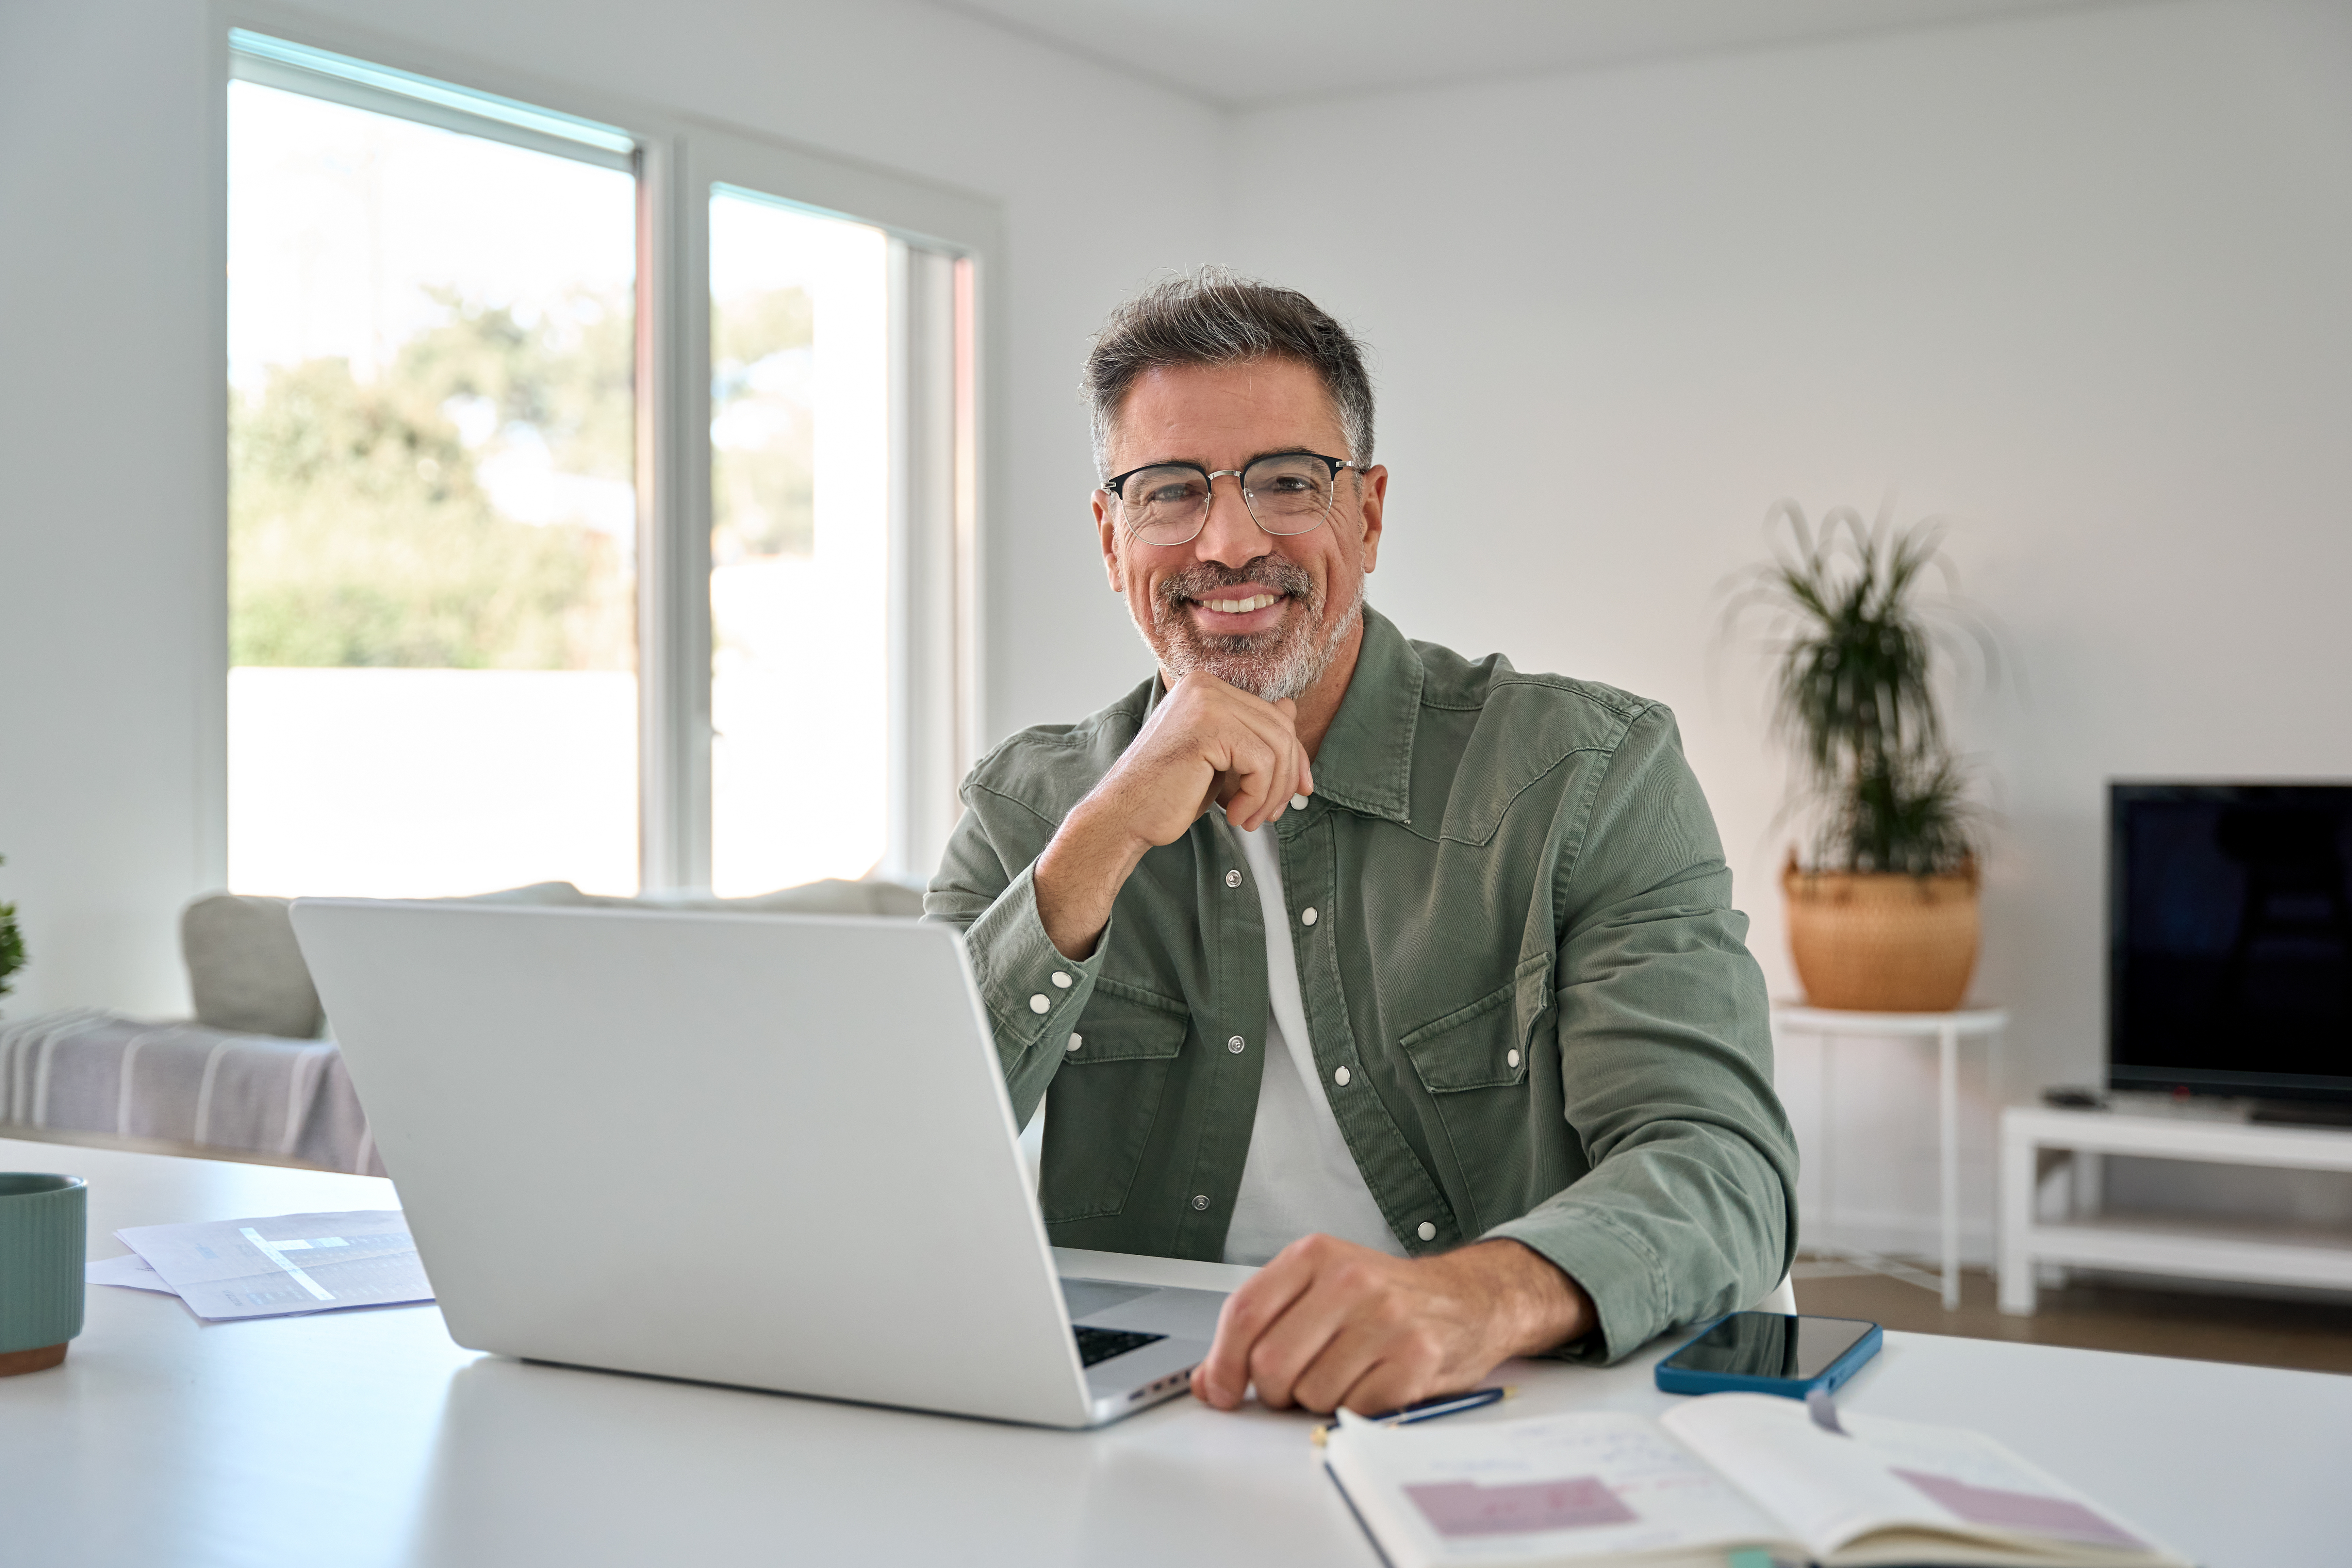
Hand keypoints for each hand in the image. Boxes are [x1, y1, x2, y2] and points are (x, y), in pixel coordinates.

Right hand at [1035, 673, 1313, 957]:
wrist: (1123, 816)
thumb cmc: (1168, 792)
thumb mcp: (1219, 759)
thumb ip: (1249, 733)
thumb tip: (1290, 711)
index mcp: (1205, 687)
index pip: (1273, 716)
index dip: (1293, 757)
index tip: (1297, 790)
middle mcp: (1205, 686)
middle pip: (1280, 729)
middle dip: (1286, 777)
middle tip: (1271, 813)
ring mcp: (1205, 702)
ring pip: (1277, 747)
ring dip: (1271, 793)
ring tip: (1249, 818)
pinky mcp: (1207, 728)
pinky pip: (1261, 763)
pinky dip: (1257, 797)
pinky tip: (1234, 815)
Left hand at [1190, 1236, 1593, 1415]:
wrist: (1468, 1299)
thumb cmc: (1386, 1299)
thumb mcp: (1317, 1291)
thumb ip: (1261, 1328)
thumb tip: (1207, 1381)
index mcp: (1315, 1255)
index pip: (1245, 1313)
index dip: (1222, 1361)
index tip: (1220, 1389)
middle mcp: (1349, 1280)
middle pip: (1271, 1361)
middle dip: (1274, 1389)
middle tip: (1297, 1383)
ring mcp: (1385, 1317)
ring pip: (1310, 1393)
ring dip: (1319, 1400)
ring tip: (1346, 1374)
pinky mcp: (1415, 1357)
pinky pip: (1353, 1410)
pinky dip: (1355, 1411)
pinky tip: (1374, 1384)